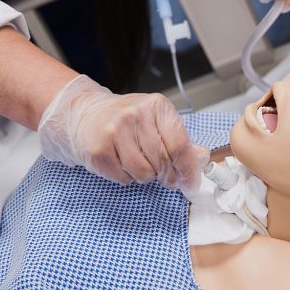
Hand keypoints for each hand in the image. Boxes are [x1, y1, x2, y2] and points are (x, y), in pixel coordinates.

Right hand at [38, 75, 207, 188]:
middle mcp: (135, 115)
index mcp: (156, 106)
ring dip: (145, 176)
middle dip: (167, 175)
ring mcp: (114, 132)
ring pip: (144, 173)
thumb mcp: (157, 120)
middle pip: (163, 162)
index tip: (191, 182)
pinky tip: (122, 162)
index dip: (188, 170)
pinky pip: (124, 178)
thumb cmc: (127, 119)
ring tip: (139, 162)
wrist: (87, 114)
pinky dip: (127, 177)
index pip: (180, 145)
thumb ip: (181, 140)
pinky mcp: (98, 151)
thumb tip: (202, 160)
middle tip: (163, 175)